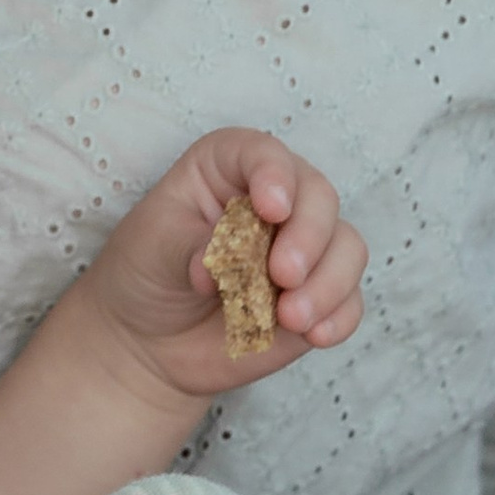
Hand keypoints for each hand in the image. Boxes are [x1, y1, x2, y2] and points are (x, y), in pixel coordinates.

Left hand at [71, 129, 365, 408]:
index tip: (271, 208)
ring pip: (347, 247)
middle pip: (319, 197)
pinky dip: (339, 315)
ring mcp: (301, 249)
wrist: (145, 340)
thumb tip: (227, 262)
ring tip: (290, 317)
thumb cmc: (145, 273)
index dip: (275, 174)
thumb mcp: (152, 248)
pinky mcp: (316, 296)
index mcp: (227, 169)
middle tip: (282, 274)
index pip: (263, 153)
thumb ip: (192, 245)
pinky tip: (315, 334)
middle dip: (309, 236)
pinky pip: (349, 300)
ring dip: (328, 282)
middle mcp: (275, 201)